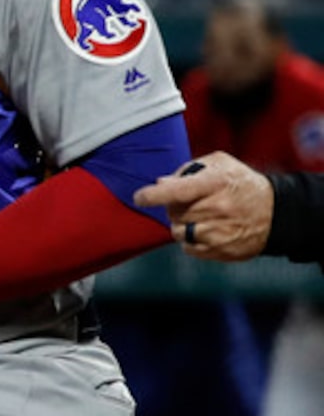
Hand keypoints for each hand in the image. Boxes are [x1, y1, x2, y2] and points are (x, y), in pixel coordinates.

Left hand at [134, 153, 276, 260]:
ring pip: (177, 231)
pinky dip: (189, 240)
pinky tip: (206, 231)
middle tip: (190, 203)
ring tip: (200, 217)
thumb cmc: (242, 184)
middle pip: (174, 212)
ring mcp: (218, 232)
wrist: (276, 213)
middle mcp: (217, 208)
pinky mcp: (219, 250)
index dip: (154, 195)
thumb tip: (161, 182)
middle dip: (174, 208)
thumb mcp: (222, 165)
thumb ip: (190, 170)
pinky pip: (187, 248)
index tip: (139, 197)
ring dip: (181, 225)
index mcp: (216, 184)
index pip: (177, 190)